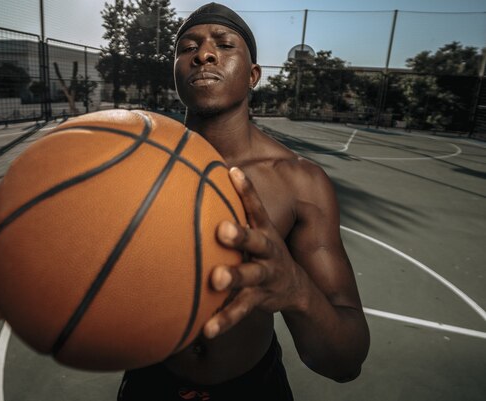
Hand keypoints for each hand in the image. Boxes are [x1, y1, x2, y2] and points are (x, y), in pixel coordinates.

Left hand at [203, 167, 304, 338]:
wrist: (298, 290)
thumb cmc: (264, 253)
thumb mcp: (257, 232)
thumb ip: (236, 213)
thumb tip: (204, 183)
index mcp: (265, 231)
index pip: (256, 206)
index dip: (246, 188)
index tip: (232, 171)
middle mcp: (268, 251)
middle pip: (256, 239)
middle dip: (240, 234)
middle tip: (222, 229)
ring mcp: (265, 276)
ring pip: (250, 276)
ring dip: (234, 277)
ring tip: (216, 280)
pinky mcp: (260, 299)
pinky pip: (240, 310)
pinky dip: (224, 320)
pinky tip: (206, 330)